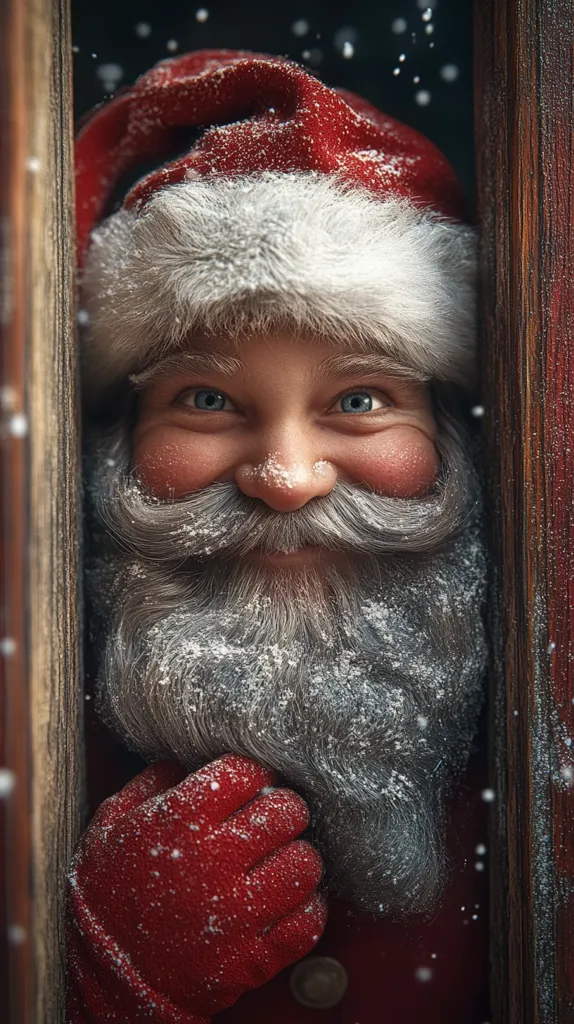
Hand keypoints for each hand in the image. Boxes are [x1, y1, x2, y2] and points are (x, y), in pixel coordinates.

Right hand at [66, 754, 326, 1021]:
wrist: (107, 978)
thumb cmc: (107, 894)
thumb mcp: (110, 825)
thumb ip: (149, 785)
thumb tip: (182, 760)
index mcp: (181, 820)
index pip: (246, 771)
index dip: (255, 773)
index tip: (253, 783)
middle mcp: (215, 861)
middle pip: (286, 812)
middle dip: (285, 809)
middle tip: (275, 818)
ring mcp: (237, 912)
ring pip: (304, 864)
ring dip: (299, 858)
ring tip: (284, 859)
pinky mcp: (253, 957)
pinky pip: (308, 922)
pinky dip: (308, 908)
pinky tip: (290, 902)